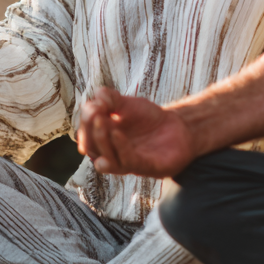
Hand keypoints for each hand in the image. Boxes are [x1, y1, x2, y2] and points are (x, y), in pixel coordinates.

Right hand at [77, 87, 195, 177]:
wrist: (178, 127)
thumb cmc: (149, 118)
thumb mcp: (128, 104)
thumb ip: (111, 98)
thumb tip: (95, 96)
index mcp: (104, 139)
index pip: (85, 134)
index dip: (85, 121)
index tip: (93, 105)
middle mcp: (112, 154)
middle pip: (92, 148)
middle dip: (89, 131)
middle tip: (95, 114)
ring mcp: (127, 162)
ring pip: (106, 161)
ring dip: (101, 141)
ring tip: (102, 121)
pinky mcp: (145, 167)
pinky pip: (128, 162)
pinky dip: (121, 149)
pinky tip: (118, 134)